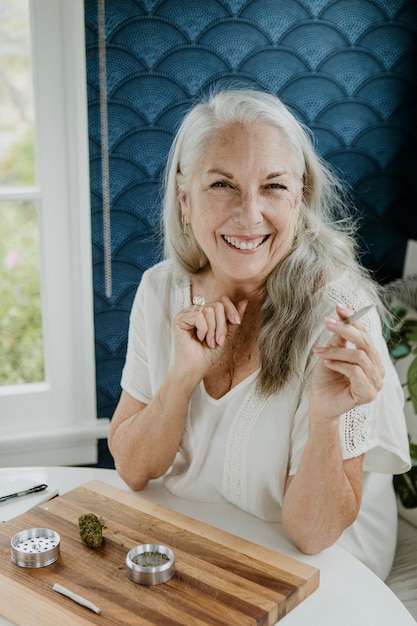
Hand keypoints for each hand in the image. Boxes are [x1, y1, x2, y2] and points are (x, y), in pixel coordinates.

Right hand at [172, 297, 247, 382]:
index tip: (237, 322)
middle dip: (222, 325)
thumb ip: (233, 319)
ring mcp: (186, 314)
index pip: (221, 301)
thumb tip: (244, 302)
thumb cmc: (208, 354)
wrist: (196, 368)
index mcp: (204, 312)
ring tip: (209, 342)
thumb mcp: (226, 335)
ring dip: (213, 330)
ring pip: (209, 310)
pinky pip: (199, 316)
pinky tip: (199, 338)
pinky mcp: (179, 319)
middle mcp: (195, 310)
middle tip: (218, 341)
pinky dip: (203, 329)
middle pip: (217, 306)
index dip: (231, 310)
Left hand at [310, 303, 384, 421]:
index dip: (353, 319)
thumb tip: (342, 318)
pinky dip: (338, 365)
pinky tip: (325, 364)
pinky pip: (355, 371)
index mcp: (371, 358)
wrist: (319, 405)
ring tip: (319, 352)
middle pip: (365, 342)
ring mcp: (376, 383)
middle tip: (327, 322)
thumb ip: (339, 340)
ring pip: (359, 356)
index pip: (365, 334)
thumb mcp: (330, 354)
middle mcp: (377, 370)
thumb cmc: (325, 380)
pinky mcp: (368, 394)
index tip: (338, 307)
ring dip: (336, 351)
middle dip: (345, 329)